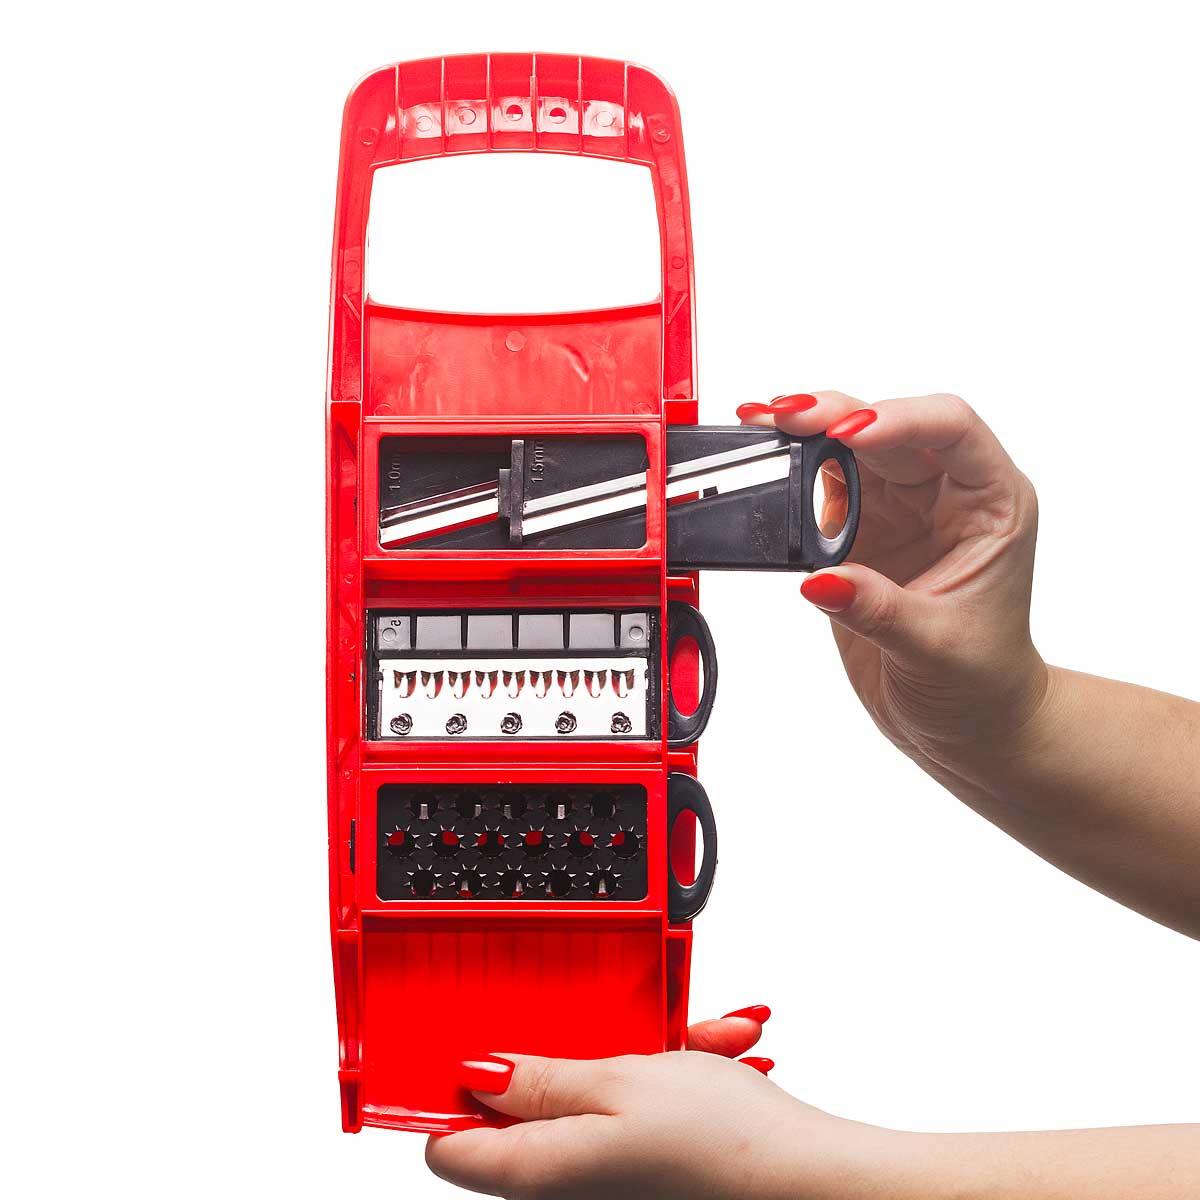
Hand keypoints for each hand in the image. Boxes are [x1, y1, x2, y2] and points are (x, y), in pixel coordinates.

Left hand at [425, 1011, 862, 1198]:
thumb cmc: (723, 1146)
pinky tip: (714, 1055)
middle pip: (528, 1106)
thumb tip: (475, 1075)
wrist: (814, 1180)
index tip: (471, 1036)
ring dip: (639, 1055)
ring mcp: (606, 1174)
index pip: (447, 1143)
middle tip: (615, 1026)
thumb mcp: (620, 1083)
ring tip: (695, 1039)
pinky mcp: (643, 1165)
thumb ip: (540, 1079)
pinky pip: (634, 1108)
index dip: (452, 1086)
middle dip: (574, 1054)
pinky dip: (670, 1075)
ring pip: (593, 1094)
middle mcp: (565, 1182)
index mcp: (539, 1171)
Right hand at [740, 392, 1045, 785]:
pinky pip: (823, 484)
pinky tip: (766, 454)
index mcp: (992, 505)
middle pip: (889, 428)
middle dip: (834, 415)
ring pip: (851, 447)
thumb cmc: (981, 683)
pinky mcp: (861, 530)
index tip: (847, 433)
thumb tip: (821, 578)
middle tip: (784, 415)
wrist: (967, 724)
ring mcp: (902, 509)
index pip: (952, 431)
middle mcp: (947, 495)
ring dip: (807, 432)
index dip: (899, 420)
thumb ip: (877, 609)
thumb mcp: (935, 650)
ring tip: (764, 423)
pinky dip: (792, 469)